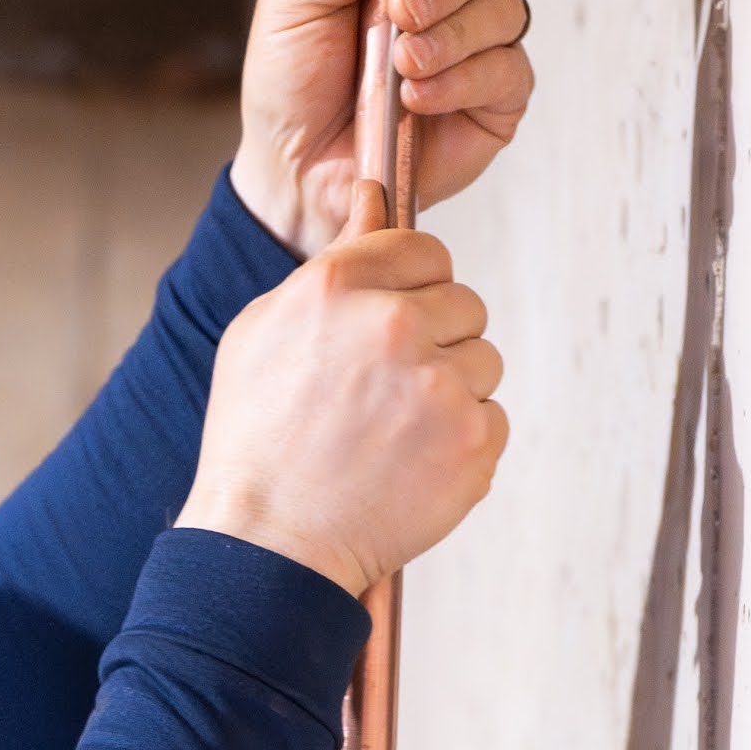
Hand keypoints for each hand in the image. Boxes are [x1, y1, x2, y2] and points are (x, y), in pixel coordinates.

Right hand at [177, 209, 508, 594]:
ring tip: (396, 436)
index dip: (414, 288)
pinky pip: (494, 418)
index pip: (424, 250)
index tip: (398, 324)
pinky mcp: (473, 441)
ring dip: (451, 393)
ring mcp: (438, 385)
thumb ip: (329, 267)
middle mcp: (392, 326)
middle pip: (463, 303)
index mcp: (336, 288)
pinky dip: (461, 445)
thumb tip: (372, 199)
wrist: (268, 549)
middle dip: (435, 343)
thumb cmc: (256, 447)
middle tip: (388, 396)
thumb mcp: (262, 334)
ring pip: (483, 361)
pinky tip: (411, 467)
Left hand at [230, 0, 536, 257]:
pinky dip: (464, 80)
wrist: (294, 173)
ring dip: (451, 34)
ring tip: (401, 66)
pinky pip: (509, 72)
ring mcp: (476, 49)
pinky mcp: (492, 103)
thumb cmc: (291, 91)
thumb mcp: (293, 5)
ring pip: (504, 9)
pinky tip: (418, 98)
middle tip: (398, 14)